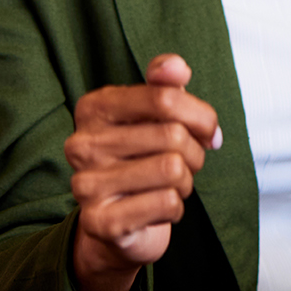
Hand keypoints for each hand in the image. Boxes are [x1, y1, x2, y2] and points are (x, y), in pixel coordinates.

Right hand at [65, 54, 220, 290]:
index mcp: (94, 108)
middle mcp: (82, 143)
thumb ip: (164, 84)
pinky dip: (176, 207)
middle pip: (173, 135)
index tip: (208, 131)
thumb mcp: (154, 115)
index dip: (201, 116)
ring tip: (170, 185)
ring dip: (186, 182)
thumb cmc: (142, 159)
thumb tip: (176, 66)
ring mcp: (85, 184)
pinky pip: (167, 203)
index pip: (165, 97)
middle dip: (194, 153)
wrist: (118, 224)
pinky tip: (158, 207)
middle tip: (185, 164)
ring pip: (173, 170)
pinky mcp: (99, 222)